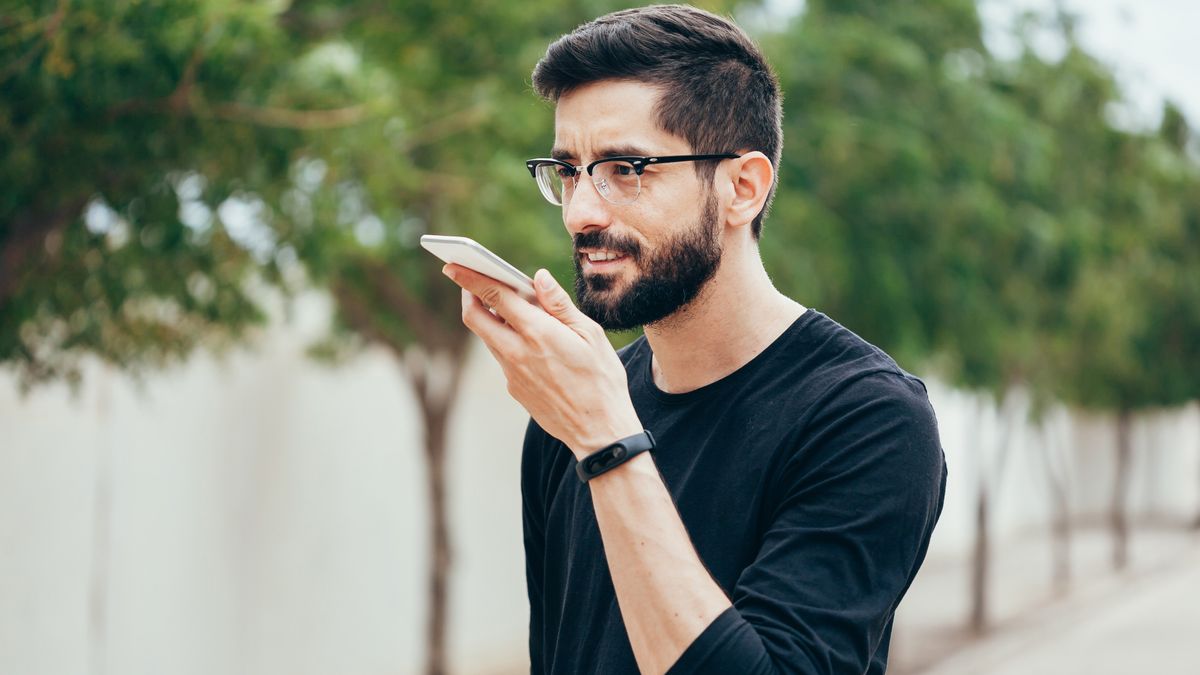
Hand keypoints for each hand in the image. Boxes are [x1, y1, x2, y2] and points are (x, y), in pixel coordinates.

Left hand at [443, 263, 642, 457]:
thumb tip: (538, 278)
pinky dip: (506, 340)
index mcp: (538, 333)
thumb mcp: (591, 335)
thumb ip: (560, 305)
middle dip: (468, 295)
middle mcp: (517, 353)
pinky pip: (502, 357)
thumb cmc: (602, 380)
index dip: (470, 277)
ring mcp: (512, 373)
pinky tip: (527, 338)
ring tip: (506, 305)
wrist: (599, 431)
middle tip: (472, 281)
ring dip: (489, 318)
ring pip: (487, 337)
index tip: (454, 264)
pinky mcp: (514, 389)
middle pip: (474, 317)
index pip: (494, 296)